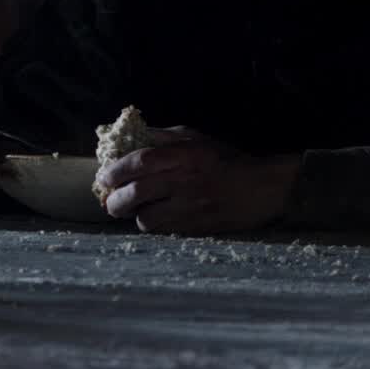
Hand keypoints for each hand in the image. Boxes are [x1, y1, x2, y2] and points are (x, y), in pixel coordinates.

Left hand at [94, 127, 300, 233]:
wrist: (265, 187)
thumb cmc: (227, 159)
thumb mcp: (196, 138)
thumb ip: (163, 137)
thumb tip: (132, 136)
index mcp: (184, 155)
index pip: (138, 162)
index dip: (115, 171)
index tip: (104, 177)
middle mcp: (184, 181)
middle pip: (134, 194)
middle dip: (114, 201)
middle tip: (111, 201)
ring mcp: (192, 207)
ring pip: (146, 219)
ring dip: (136, 216)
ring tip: (137, 211)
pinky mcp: (198, 228)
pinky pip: (164, 232)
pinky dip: (155, 227)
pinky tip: (158, 220)